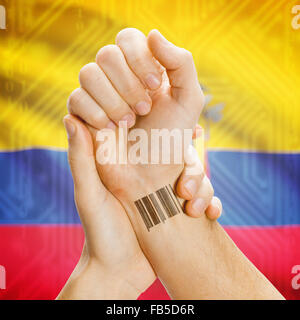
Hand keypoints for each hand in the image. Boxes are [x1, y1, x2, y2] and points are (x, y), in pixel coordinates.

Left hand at [58, 115, 220, 298]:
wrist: (119, 273)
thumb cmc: (100, 233)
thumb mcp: (89, 194)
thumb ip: (82, 159)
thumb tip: (70, 116)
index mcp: (130, 167)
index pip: (153, 137)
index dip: (170, 128)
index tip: (189, 126)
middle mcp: (151, 176)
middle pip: (182, 155)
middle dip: (193, 166)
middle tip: (186, 187)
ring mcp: (167, 193)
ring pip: (197, 177)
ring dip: (204, 188)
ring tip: (195, 209)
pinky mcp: (178, 211)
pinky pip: (203, 199)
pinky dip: (212, 204)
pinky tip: (211, 215)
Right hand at [68, 28, 204, 227]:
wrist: (152, 176)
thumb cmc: (172, 139)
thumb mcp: (189, 100)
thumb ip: (181, 63)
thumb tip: (152, 34)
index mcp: (142, 70)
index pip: (129, 39)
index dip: (139, 58)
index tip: (155, 86)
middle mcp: (119, 80)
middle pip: (107, 54)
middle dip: (128, 84)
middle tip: (144, 109)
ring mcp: (99, 97)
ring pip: (88, 73)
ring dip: (113, 100)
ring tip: (129, 122)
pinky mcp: (83, 115)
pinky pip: (76, 98)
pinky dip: (96, 113)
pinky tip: (112, 129)